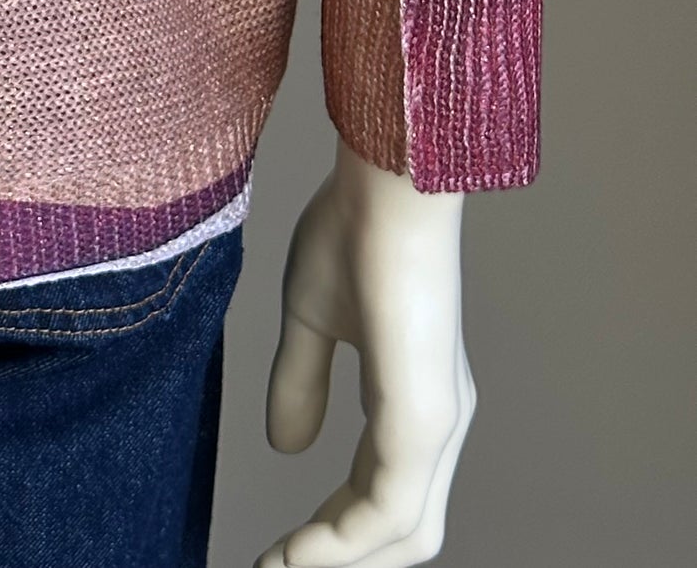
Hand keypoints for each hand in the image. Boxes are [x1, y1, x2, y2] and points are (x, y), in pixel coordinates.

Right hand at [254, 137, 474, 566]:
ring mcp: (435, 425)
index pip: (376, 493)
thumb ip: (302, 382)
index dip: (327, 531)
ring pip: (403, 533)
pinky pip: (389, 509)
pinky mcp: (424, 419)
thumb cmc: (352, 227)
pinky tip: (299, 556)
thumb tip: (287, 449)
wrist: (385, 180)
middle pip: (400, 530)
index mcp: (412, 399)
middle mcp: (436, 423)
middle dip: (337, 558)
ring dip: (336, 560)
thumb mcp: (310, 315)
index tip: (273, 552)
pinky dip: (343, 544)